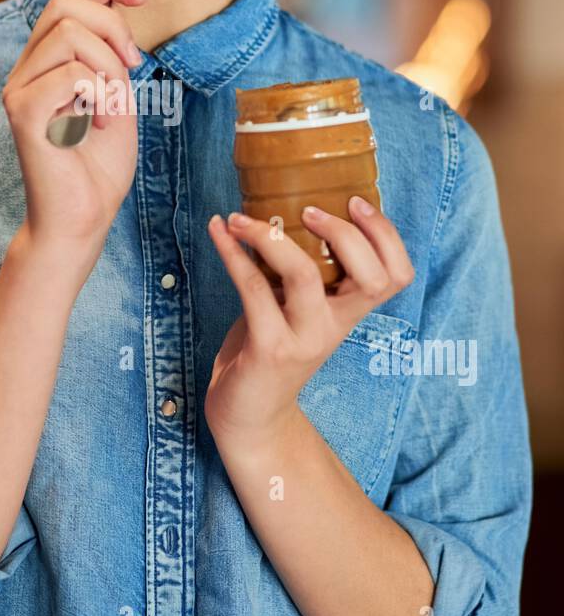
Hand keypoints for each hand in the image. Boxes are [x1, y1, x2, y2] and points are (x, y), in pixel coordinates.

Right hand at [2, 0, 146, 254]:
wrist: (84, 217)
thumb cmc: (99, 165)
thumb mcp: (118, 93)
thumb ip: (111, 51)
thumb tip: (119, 2)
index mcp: (45, 61)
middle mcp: (25, 70)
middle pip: (64, 3)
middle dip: (113, 27)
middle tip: (132, 69)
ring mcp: (19, 90)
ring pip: (71, 34)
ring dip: (109, 68)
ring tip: (113, 107)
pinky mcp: (23, 113)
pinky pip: (71, 73)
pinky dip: (102, 95)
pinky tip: (101, 124)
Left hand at [205, 197, 414, 447]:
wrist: (250, 415)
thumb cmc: (270, 347)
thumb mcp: (296, 308)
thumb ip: (302, 272)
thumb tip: (281, 209)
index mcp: (348, 312)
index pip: (397, 276)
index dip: (387, 236)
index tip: (355, 201)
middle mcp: (334, 327)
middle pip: (368, 276)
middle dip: (343, 233)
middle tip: (306, 209)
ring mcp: (303, 339)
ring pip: (305, 276)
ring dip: (270, 236)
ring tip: (241, 218)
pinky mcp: (268, 348)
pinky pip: (253, 288)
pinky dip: (232, 253)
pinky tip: (218, 231)